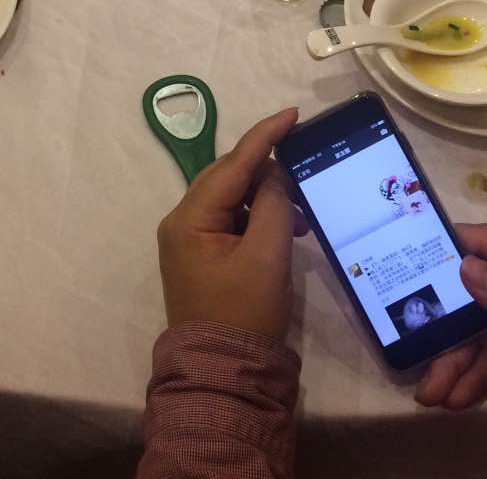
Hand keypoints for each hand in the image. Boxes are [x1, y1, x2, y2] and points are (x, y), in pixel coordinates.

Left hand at [156, 108, 301, 340]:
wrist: (225, 373)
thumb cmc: (245, 313)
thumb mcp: (267, 256)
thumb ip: (275, 206)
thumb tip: (276, 175)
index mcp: (189, 218)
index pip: (232, 163)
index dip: (265, 135)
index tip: (293, 113)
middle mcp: (182, 222)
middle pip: (228, 176)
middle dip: (267, 169)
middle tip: (304, 165)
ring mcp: (190, 239)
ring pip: (233, 197)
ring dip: (267, 196)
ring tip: (302, 212)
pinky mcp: (204, 255)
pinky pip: (233, 219)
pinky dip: (260, 217)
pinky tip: (287, 227)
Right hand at [417, 223, 486, 434]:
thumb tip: (464, 266)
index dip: (451, 248)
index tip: (408, 255)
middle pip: (474, 295)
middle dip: (444, 324)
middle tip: (411, 344)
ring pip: (477, 334)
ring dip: (454, 361)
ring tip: (430, 394)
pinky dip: (473, 378)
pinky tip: (455, 399)